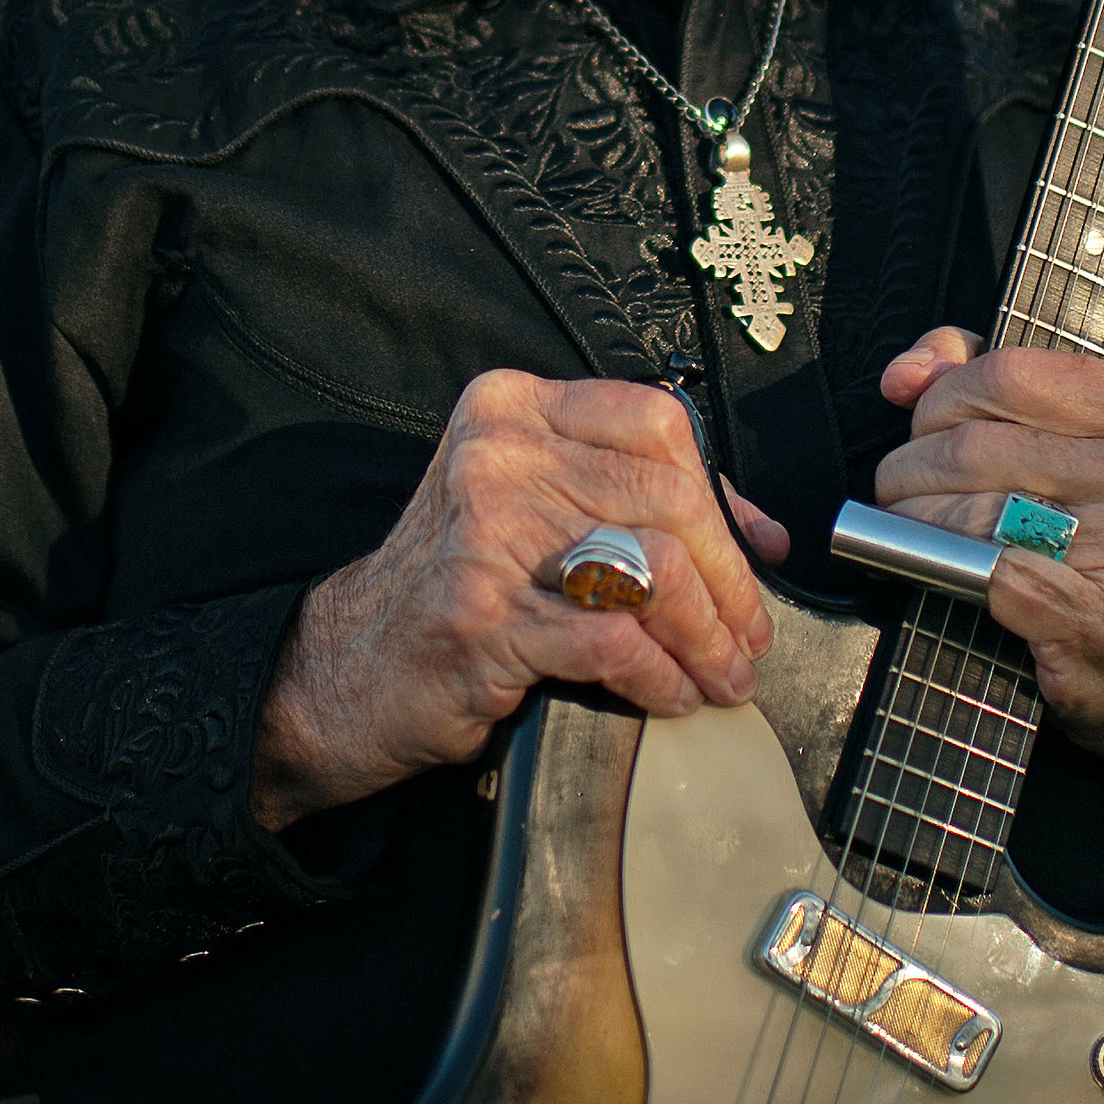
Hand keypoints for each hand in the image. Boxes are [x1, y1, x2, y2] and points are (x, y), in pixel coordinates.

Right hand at [251, 369, 789, 830]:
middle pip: (667, 499)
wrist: (346, 664)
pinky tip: (673, 695)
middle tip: (749, 637)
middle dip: (729, 581)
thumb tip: (758, 534)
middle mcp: (497, 454)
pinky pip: (615, 642)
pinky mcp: (485, 616)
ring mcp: (487, 533)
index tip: (753, 555)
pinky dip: (663, 677)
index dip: (722, 494)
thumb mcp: (530, 506)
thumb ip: (628, 496)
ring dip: (708, 636)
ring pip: (652, 570)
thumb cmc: (456, 583)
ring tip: (724, 674)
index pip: (655, 421)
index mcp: (514, 409)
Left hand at [875, 327, 1103, 768]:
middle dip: (913, 465)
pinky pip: (990, 575)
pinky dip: (952, 572)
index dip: (943, 398)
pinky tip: (951, 574)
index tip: (935, 426)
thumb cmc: (1078, 512)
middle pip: (974, 445)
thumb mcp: (1046, 419)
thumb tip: (903, 375)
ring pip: (968, 510)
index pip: (1006, 373)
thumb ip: (967, 368)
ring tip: (916, 528)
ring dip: (913, 521)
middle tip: (908, 486)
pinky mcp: (1100, 618)